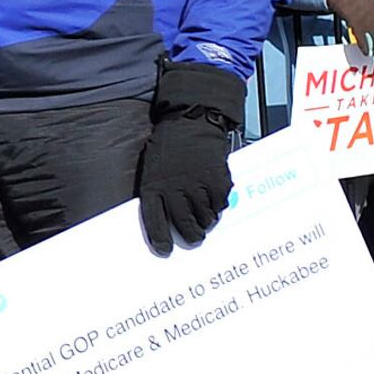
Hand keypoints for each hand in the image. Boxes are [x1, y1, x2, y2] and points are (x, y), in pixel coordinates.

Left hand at [137, 66, 243, 253]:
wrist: (191, 121)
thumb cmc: (168, 145)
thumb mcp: (153, 167)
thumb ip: (158, 192)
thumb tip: (165, 219)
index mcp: (154, 185)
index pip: (153, 220)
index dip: (159, 238)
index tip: (164, 252)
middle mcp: (174, 188)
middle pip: (184, 225)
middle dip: (190, 235)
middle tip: (194, 237)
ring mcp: (197, 186)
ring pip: (205, 219)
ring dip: (205, 221)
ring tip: (204, 215)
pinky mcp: (217, 182)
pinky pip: (220, 206)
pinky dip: (218, 206)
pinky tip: (213, 197)